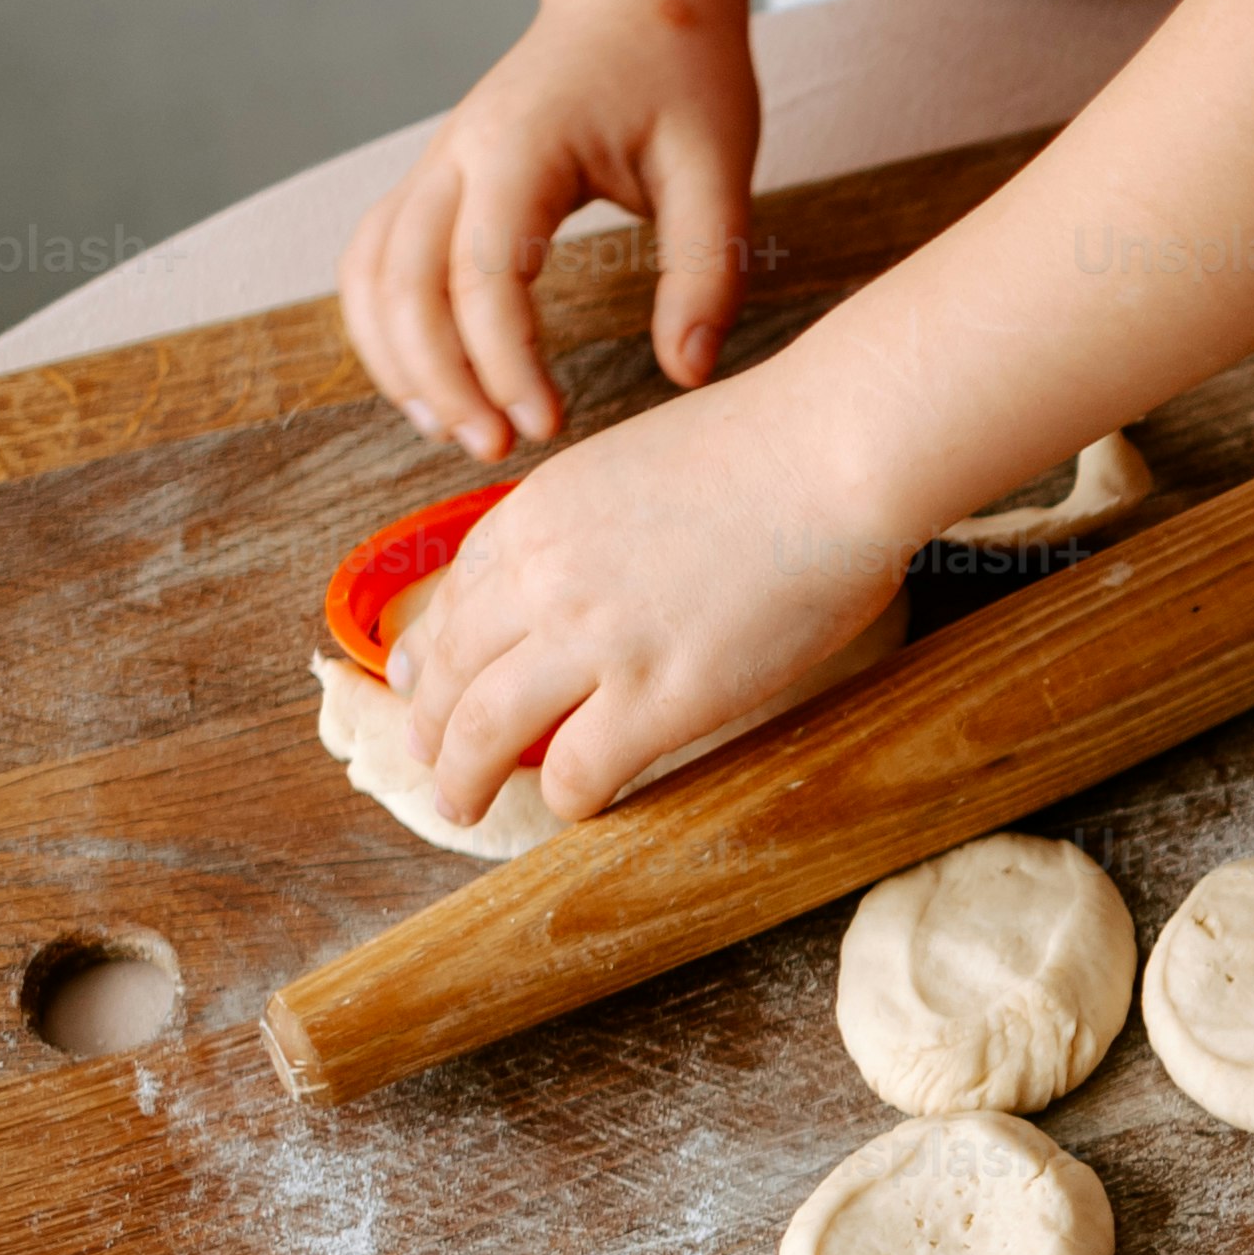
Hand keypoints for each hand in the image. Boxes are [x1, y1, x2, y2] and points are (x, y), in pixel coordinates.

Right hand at [341, 0, 763, 459]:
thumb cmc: (684, 73)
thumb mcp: (720, 167)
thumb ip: (706, 270)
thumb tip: (686, 372)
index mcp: (521, 146)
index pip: (484, 275)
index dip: (504, 363)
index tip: (549, 426)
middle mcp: (457, 153)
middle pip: (403, 282)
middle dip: (440, 378)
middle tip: (499, 449)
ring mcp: (435, 164)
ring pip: (370, 273)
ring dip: (398, 360)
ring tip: (457, 430)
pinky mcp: (437, 180)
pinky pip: (376, 260)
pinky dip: (386, 327)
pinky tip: (434, 384)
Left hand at [383, 355, 931, 829]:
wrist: (834, 454)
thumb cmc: (766, 449)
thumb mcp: (629, 465)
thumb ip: (584, 521)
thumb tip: (576, 565)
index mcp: (534, 515)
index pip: (452, 602)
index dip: (428, 655)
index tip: (419, 686)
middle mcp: (542, 578)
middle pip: (451, 673)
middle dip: (430, 729)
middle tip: (431, 763)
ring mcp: (595, 639)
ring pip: (486, 730)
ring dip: (464, 778)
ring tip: (462, 804)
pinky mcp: (658, 696)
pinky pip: (578, 770)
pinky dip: (565, 798)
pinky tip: (577, 805)